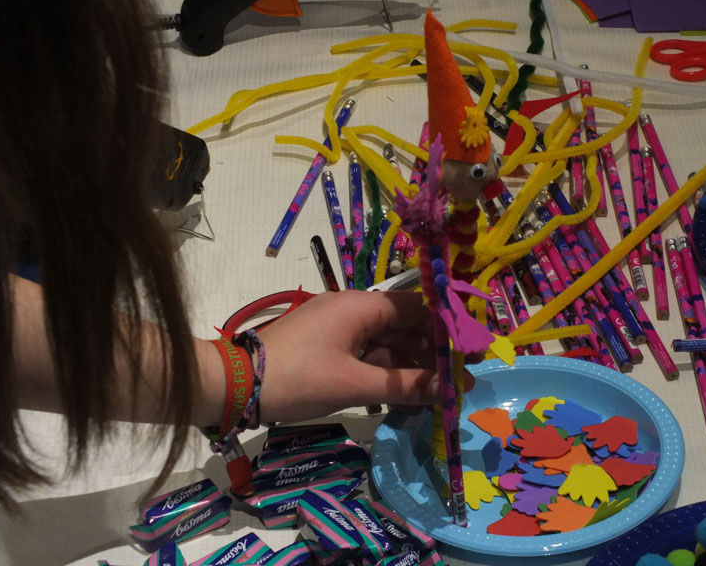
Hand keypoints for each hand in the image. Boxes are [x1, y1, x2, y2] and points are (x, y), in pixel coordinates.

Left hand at [254, 290, 476, 422]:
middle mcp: (354, 310)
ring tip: (437, 397)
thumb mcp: (353, 384)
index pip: (418, 308)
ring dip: (411, 369)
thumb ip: (403, 386)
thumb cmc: (297, 377)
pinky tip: (406, 399)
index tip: (472, 353)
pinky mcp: (328, 349)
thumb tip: (447, 388)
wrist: (234, 385)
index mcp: (362, 306)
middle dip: (432, 355)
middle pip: (406, 327)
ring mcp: (339, 330)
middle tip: (458, 384)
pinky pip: (368, 357)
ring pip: (388, 345)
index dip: (448, 330)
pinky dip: (387, 376)